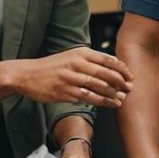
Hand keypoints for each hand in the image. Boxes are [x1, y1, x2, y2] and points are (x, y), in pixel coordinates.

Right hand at [10, 47, 133, 107]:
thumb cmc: (53, 66)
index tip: (130, 76)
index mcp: (80, 53)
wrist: (28, 75)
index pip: (107, 59)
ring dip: (114, 94)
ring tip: (123, 98)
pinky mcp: (64, 92)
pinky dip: (102, 101)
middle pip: (106, 73)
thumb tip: (115, 64)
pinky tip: (111, 104)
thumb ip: (91, 60)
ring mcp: (70, 78)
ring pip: (99, 87)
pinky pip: (88, 97)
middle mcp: (76, 64)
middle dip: (121, 82)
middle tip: (130, 88)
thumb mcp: (72, 56)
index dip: (122, 69)